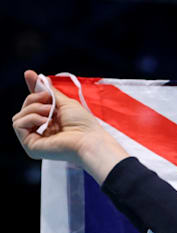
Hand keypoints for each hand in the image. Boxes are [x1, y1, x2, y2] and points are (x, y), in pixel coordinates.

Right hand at [12, 70, 127, 182]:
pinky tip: (45, 121)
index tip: (30, 74)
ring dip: (34, 108)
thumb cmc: (83, 124)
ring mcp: (35, 139)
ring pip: (19, 116)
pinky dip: (30, 118)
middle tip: (48, 99)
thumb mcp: (65, 103)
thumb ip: (49, 92)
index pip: (34, 106)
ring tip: (50, 112)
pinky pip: (18, 125)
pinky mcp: (31, 146)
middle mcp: (42, 131)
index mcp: (51, 122)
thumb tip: (38, 78)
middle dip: (34, 98)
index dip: (32, 90)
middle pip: (25, 108)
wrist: (88, 139)